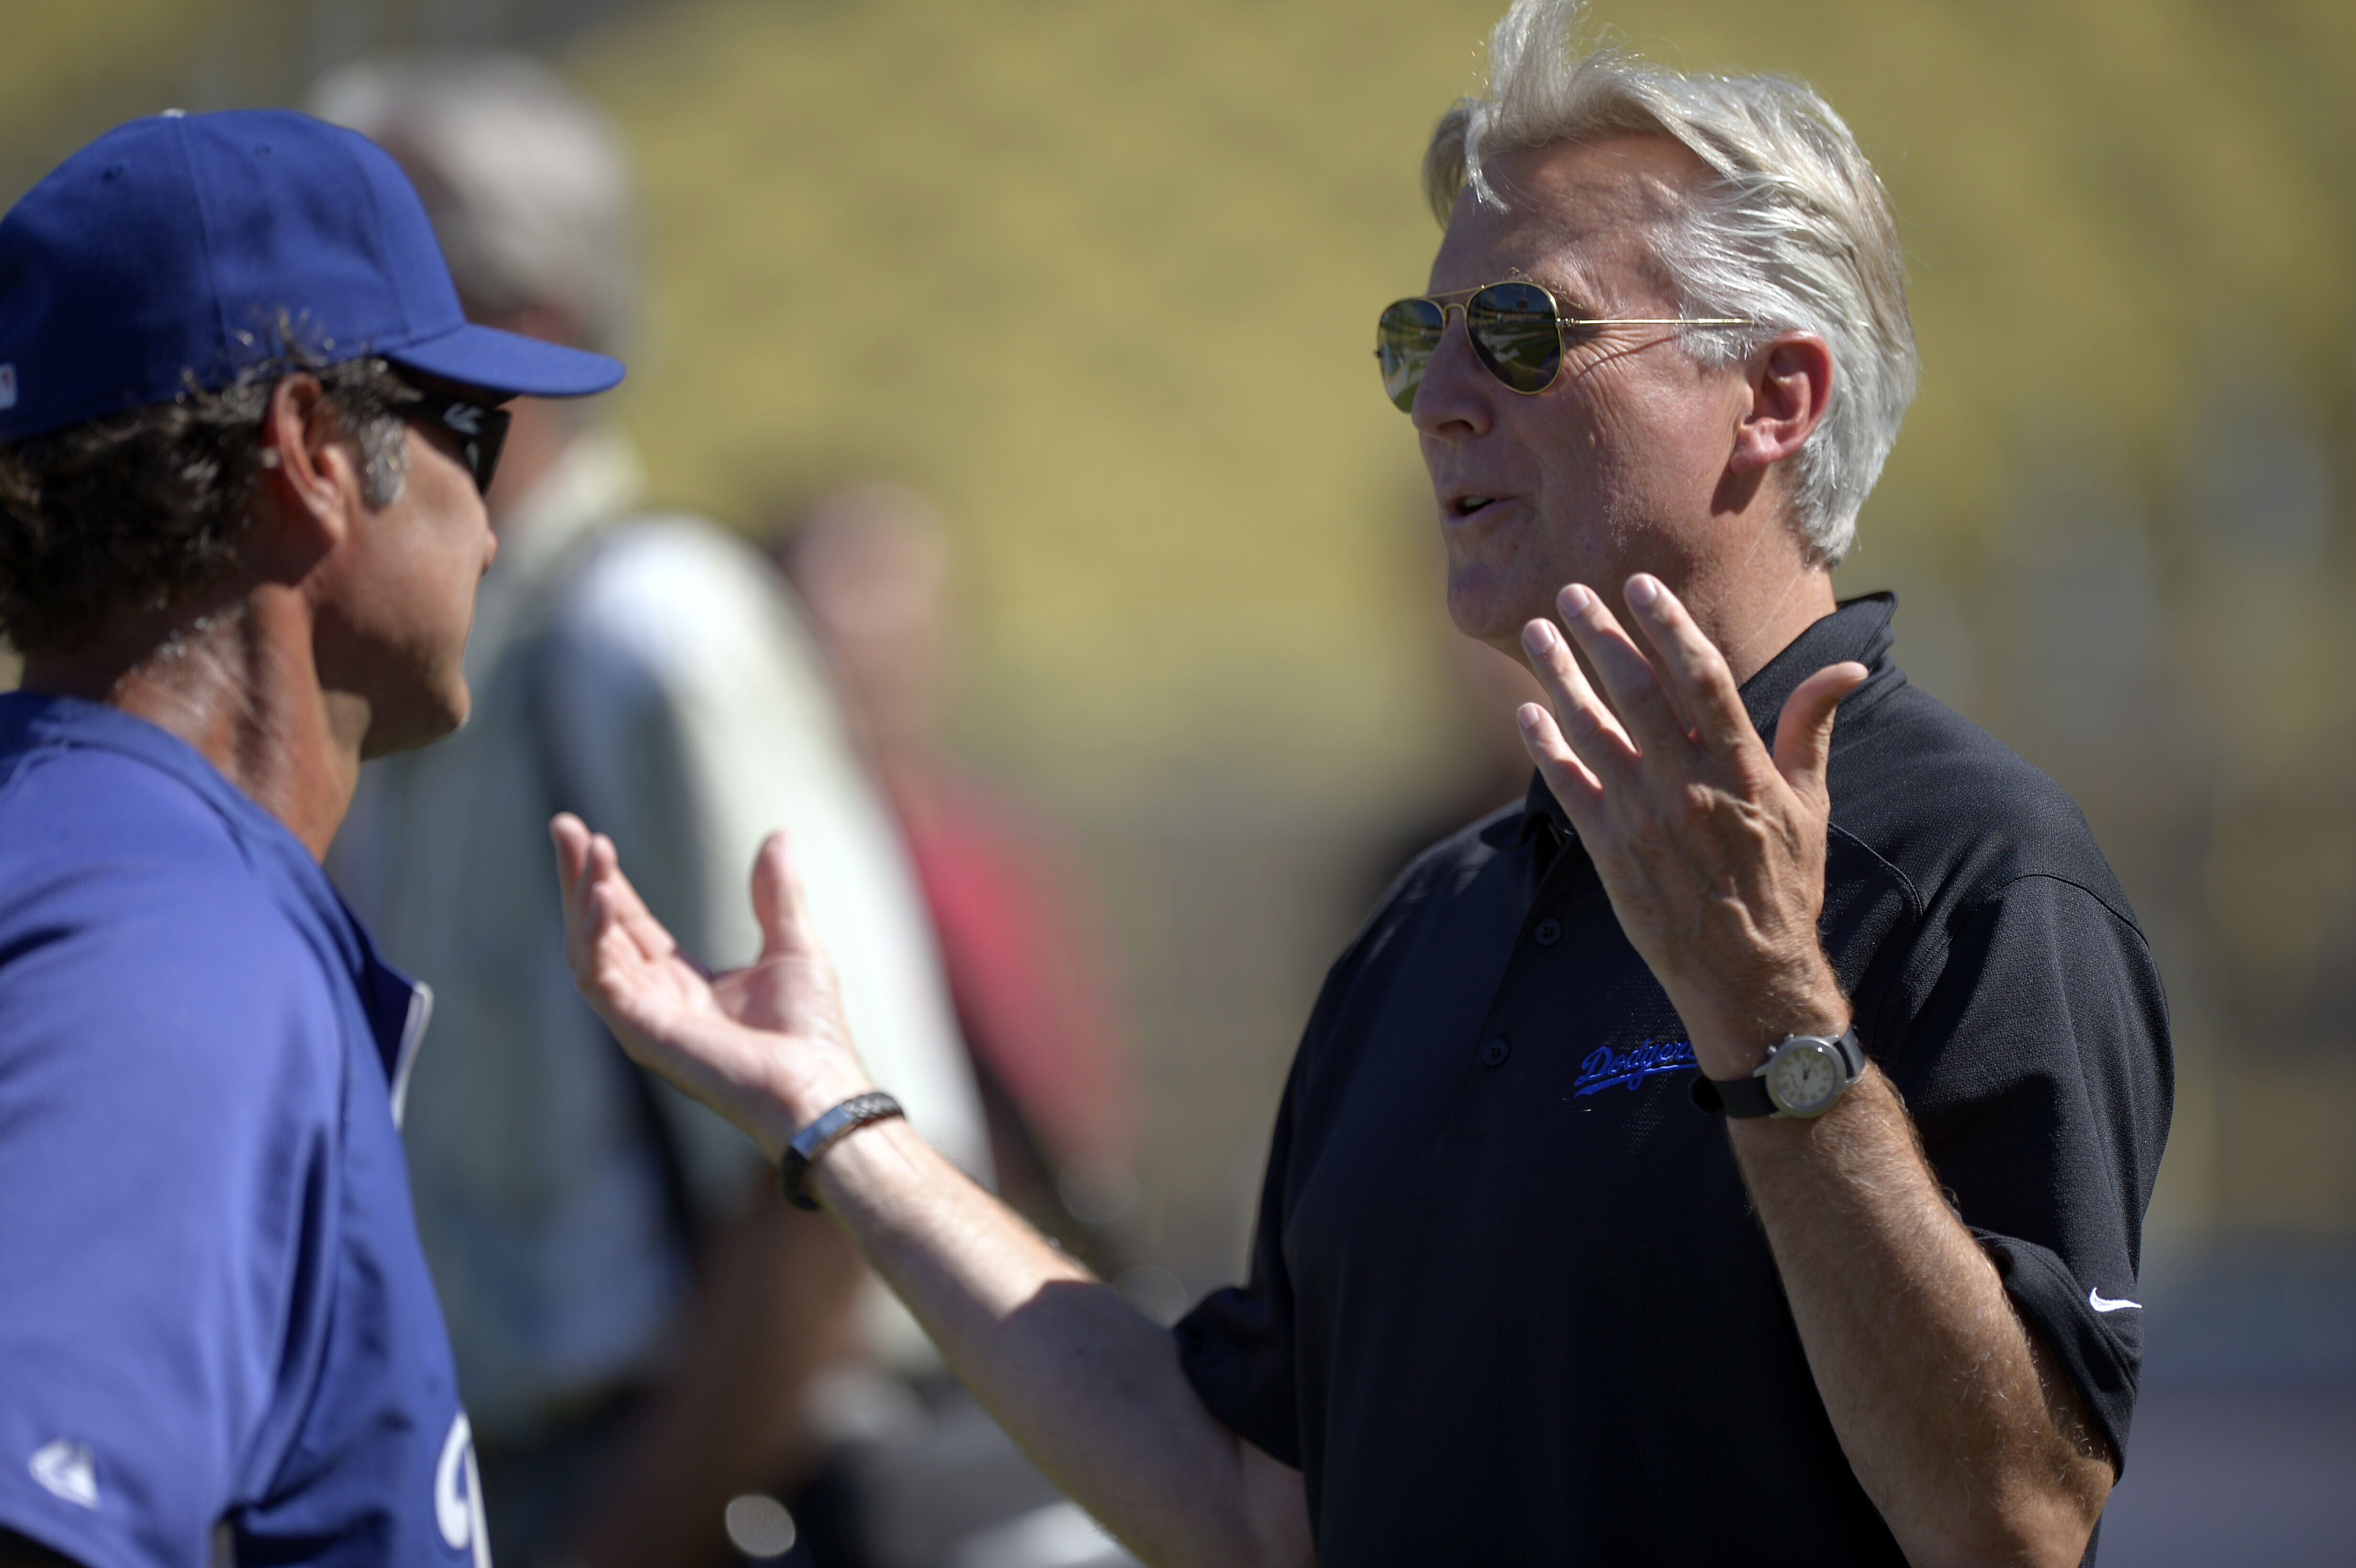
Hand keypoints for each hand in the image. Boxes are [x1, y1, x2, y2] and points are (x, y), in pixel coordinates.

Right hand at [551, 813, 875, 1157]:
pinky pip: (599, 980)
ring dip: (583, 898)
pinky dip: (594, 937)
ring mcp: (642, 1018)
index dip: (608, 880)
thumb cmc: (810, 1033)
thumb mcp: (792, 946)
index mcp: (682, 983)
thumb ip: (775, 895)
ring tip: (589, 849)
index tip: (590, 834)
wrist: (817, 1085)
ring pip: (588, 951)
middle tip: (564, 825)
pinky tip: (601, 896)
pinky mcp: (640, 1033)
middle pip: (599, 930)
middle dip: (578, 878)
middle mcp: (654, 1000)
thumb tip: (780, 836)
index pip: (629, 923)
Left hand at [1514, 576, 1865, 1077]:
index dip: (1668, 626)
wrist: (1747, 975)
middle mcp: (1690, 786)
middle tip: (1574, 592)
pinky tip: (1528, 709)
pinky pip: (1569, 787)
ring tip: (1538, 632)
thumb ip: (1810, 729)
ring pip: (1593, 731)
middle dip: (1601, 637)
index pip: (1702, 678)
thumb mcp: (1808, 804)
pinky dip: (1545, 746)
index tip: (1640, 585)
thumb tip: (1847, 669)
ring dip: (1561, 676)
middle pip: (1637, 693)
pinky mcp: (1610, 851)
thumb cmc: (1783, 884)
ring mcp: (1645, 818)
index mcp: (1743, 769)